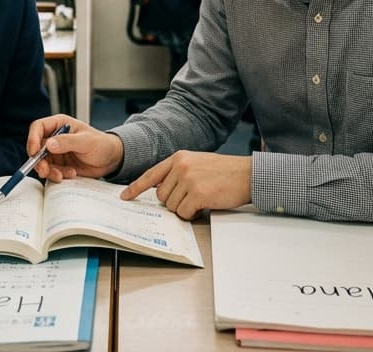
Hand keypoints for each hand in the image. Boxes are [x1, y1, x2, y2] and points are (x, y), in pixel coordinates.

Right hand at [28, 115, 123, 181]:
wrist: (110, 159)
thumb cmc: (101, 144)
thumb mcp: (86, 141)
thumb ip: (67, 142)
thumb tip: (49, 144)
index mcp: (59, 124)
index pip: (38, 127)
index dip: (33, 139)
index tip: (34, 152)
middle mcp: (55, 137)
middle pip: (37, 148)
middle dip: (39, 161)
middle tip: (45, 171)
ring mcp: (56, 152)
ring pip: (42, 162)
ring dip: (50, 171)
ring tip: (62, 175)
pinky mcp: (60, 165)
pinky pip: (51, 171)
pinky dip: (58, 175)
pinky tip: (71, 174)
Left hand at [121, 151, 251, 219]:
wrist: (248, 174)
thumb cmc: (225, 172)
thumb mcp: (198, 163)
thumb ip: (179, 172)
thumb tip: (163, 191)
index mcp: (179, 158)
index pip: (151, 174)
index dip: (136, 188)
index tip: (125, 197)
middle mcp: (181, 167)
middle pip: (161, 196)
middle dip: (173, 202)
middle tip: (191, 199)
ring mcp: (188, 180)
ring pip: (171, 206)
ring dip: (184, 209)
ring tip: (201, 200)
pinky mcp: (198, 194)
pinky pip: (184, 213)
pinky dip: (192, 215)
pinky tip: (205, 206)